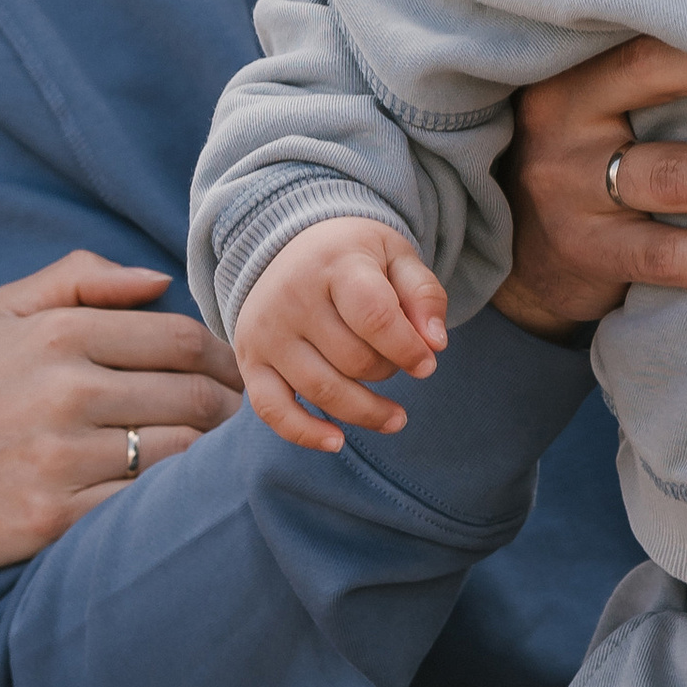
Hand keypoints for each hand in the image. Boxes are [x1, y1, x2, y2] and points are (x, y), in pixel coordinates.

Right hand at [0, 251, 242, 573]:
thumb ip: (76, 278)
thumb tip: (156, 281)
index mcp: (56, 334)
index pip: (180, 339)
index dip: (223, 360)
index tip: (234, 377)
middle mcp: (63, 391)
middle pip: (192, 396)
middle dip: (229, 410)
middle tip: (240, 424)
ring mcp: (59, 458)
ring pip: (180, 454)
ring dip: (209, 459)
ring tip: (216, 462)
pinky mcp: (53, 519)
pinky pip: (143, 506)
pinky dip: (168, 503)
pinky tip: (173, 501)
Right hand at [231, 218, 450, 455]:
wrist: (286, 244)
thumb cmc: (353, 256)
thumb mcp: (396, 256)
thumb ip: (423, 294)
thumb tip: (435, 344)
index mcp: (334, 264)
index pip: (375, 317)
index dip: (408, 349)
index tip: (427, 363)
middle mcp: (292, 298)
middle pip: (354, 360)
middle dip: (388, 372)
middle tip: (398, 364)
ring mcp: (267, 332)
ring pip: (323, 390)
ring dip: (366, 411)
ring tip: (395, 417)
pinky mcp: (251, 361)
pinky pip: (272, 410)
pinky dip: (305, 433)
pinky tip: (336, 442)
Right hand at [491, 36, 686, 339]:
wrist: (516, 251)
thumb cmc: (592, 154)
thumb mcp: (600, 101)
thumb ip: (659, 71)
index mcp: (576, 70)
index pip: (655, 40)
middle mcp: (563, 121)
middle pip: (671, 101)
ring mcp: (569, 191)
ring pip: (678, 180)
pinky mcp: (585, 253)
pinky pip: (665, 257)